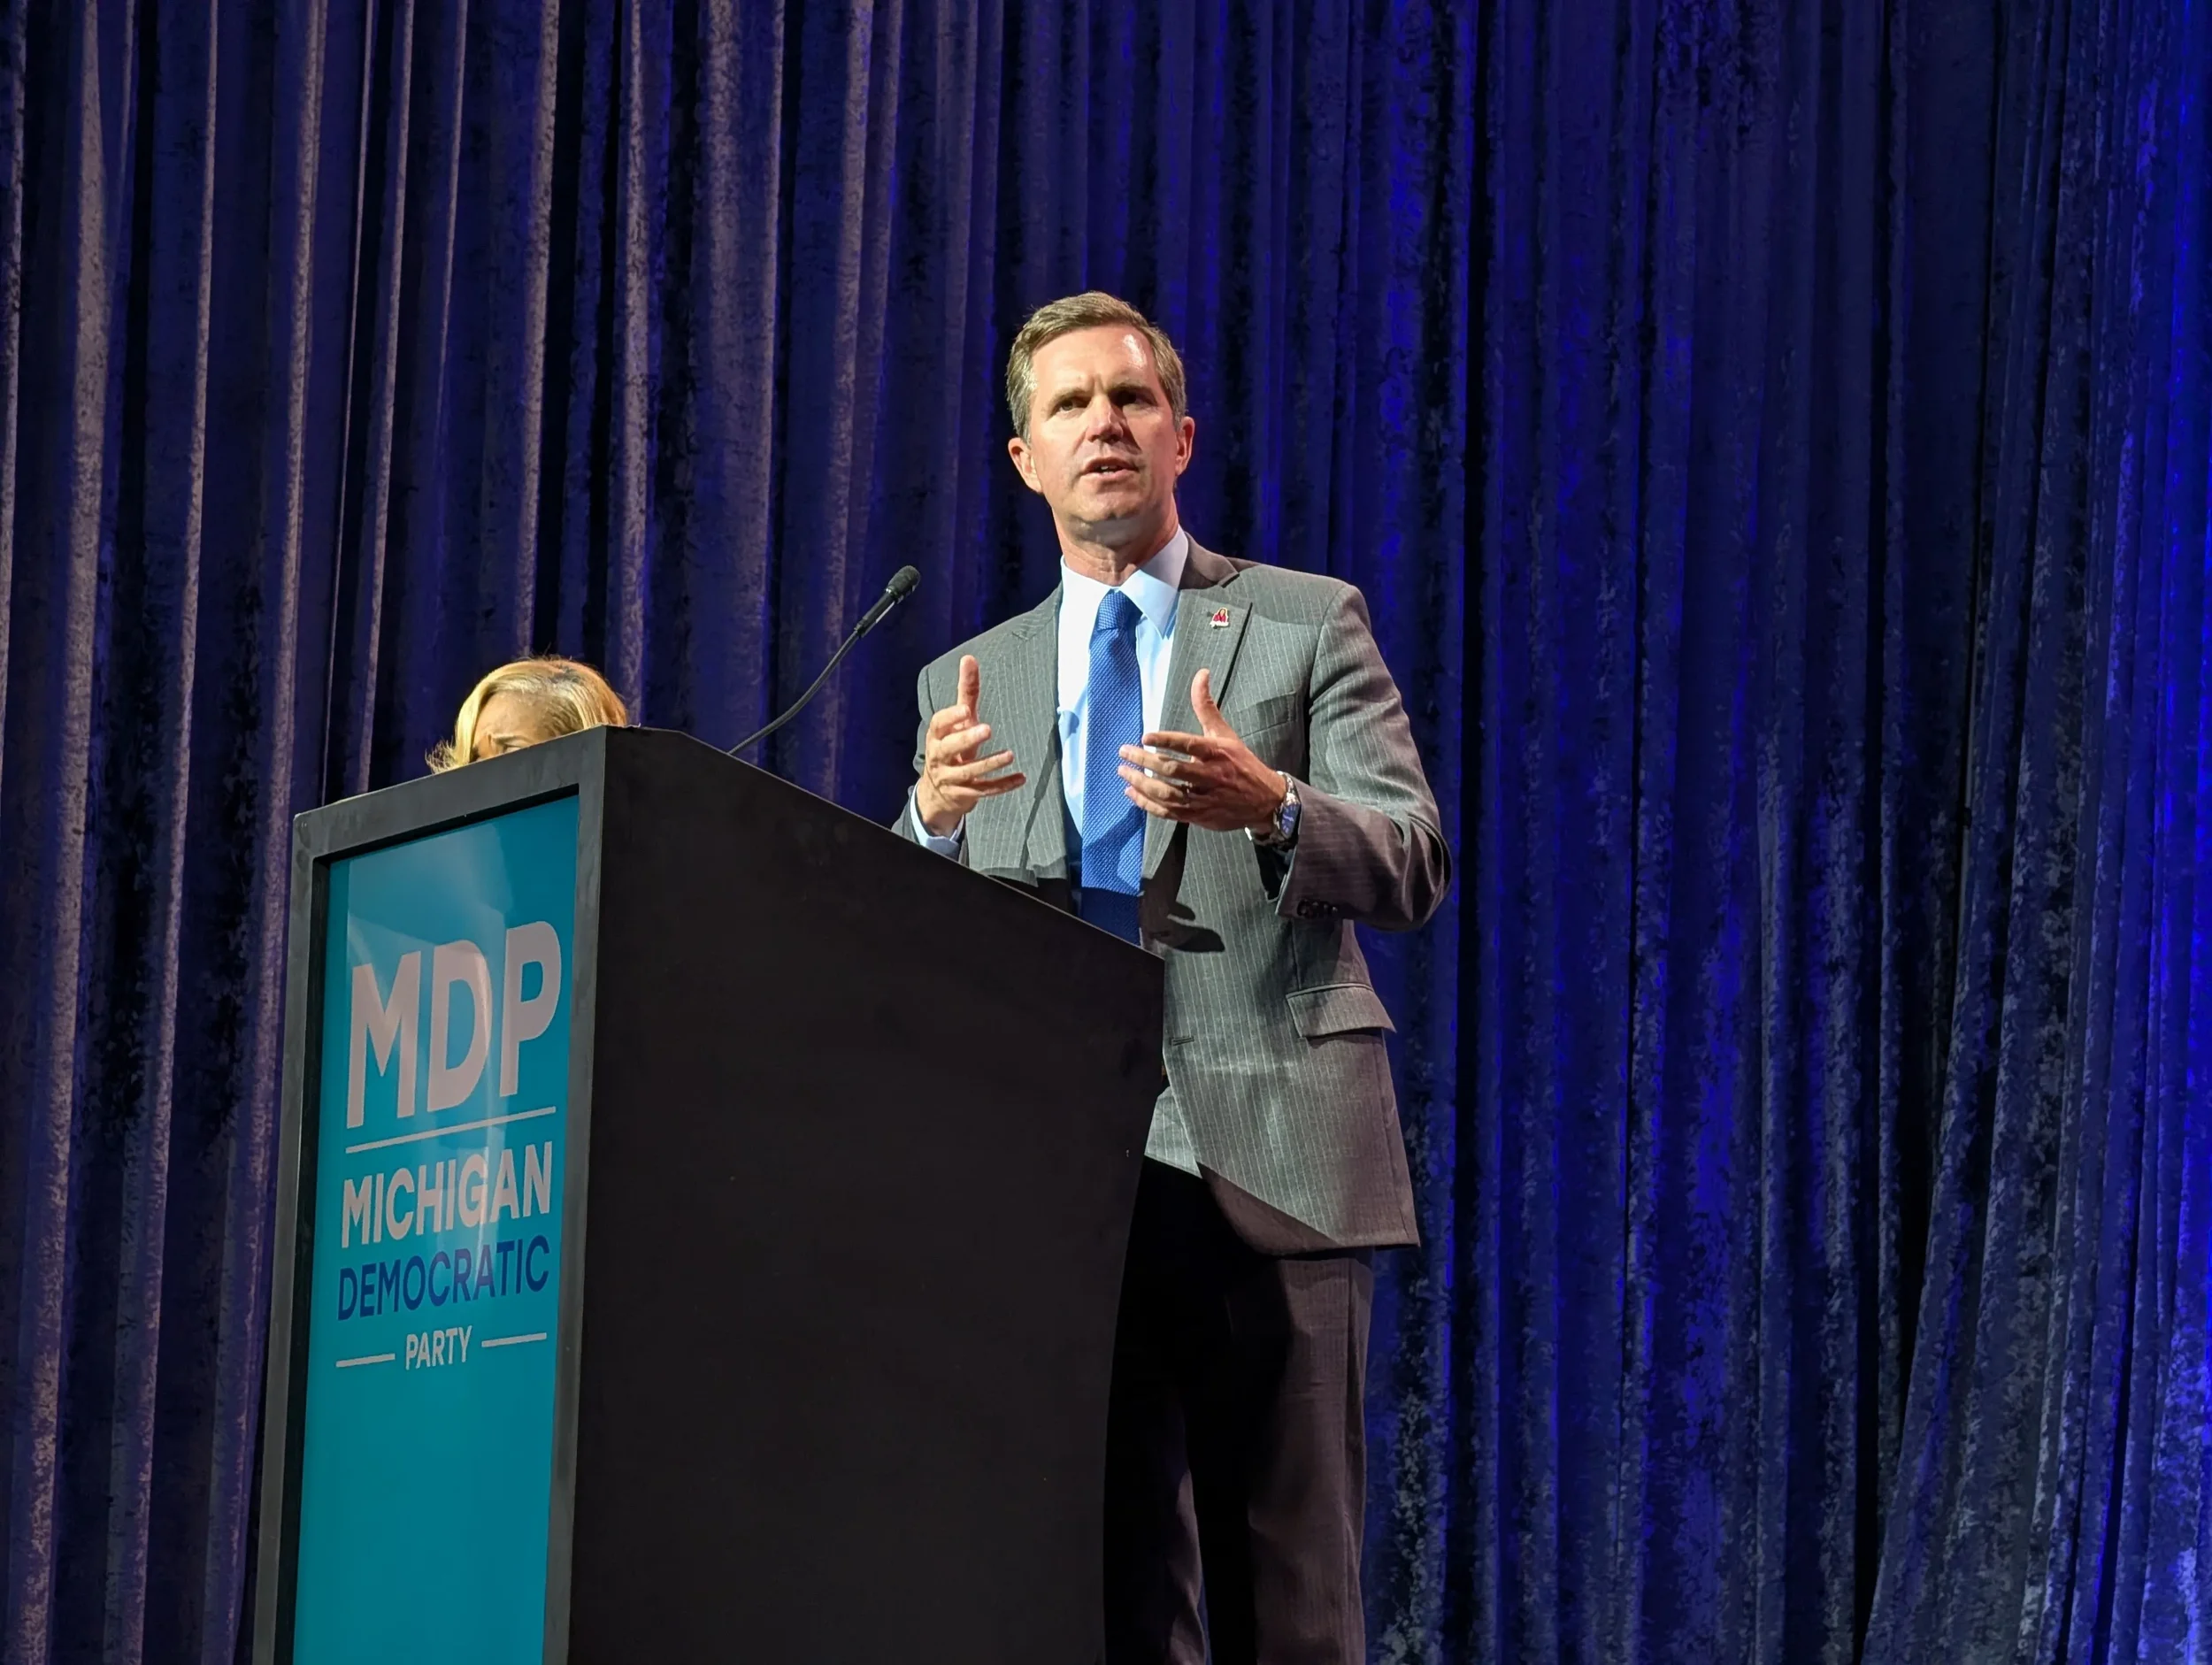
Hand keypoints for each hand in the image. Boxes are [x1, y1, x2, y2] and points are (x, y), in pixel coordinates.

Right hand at [916, 655, 1025, 835]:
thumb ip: (966, 692)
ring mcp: (952, 779)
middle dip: (967, 739)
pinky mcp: (966, 795)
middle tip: (987, 729)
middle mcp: (940, 758)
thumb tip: (969, 658)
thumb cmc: (951, 748)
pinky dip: (1003, 785)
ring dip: (990, 764)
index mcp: (936, 737)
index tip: (965, 709)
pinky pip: (985, 791)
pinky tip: (1020, 778)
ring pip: (970, 773)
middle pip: (950, 749)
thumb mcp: (957, 722)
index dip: (950, 717)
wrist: (937, 794)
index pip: (938, 725)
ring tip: (1010, 755)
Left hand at [1118, 669, 1287, 832]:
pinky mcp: (1199, 816)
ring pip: (1168, 794)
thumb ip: (1206, 706)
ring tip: (1123, 773)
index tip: (1145, 736)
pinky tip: (1132, 793)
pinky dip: (1148, 804)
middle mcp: (1211, 776)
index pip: (1188, 745)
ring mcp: (1204, 798)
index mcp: (1217, 753)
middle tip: (1124, 752)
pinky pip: (1169, 812)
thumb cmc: (1241, 763)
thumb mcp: (1225, 734)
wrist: (1265, 802)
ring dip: (1142, 784)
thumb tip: (1201, 673)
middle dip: (1144, 761)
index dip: (1166, 740)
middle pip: (1173, 770)